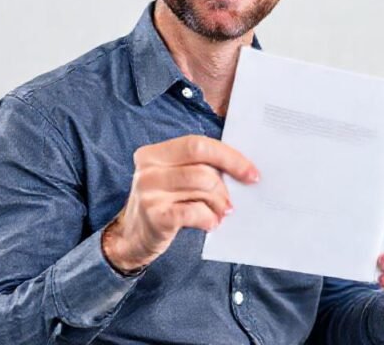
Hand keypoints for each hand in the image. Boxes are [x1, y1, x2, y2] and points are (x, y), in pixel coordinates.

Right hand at [102, 135, 258, 272]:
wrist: (132, 237)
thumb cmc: (164, 203)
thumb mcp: (174, 179)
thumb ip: (198, 168)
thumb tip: (241, 170)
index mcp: (154, 153)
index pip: (197, 145)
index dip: (229, 157)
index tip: (251, 173)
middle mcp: (148, 169)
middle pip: (202, 167)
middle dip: (226, 184)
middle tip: (232, 201)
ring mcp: (148, 192)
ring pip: (202, 187)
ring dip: (219, 203)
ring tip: (220, 213)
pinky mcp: (155, 216)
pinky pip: (195, 212)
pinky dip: (209, 218)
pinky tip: (210, 224)